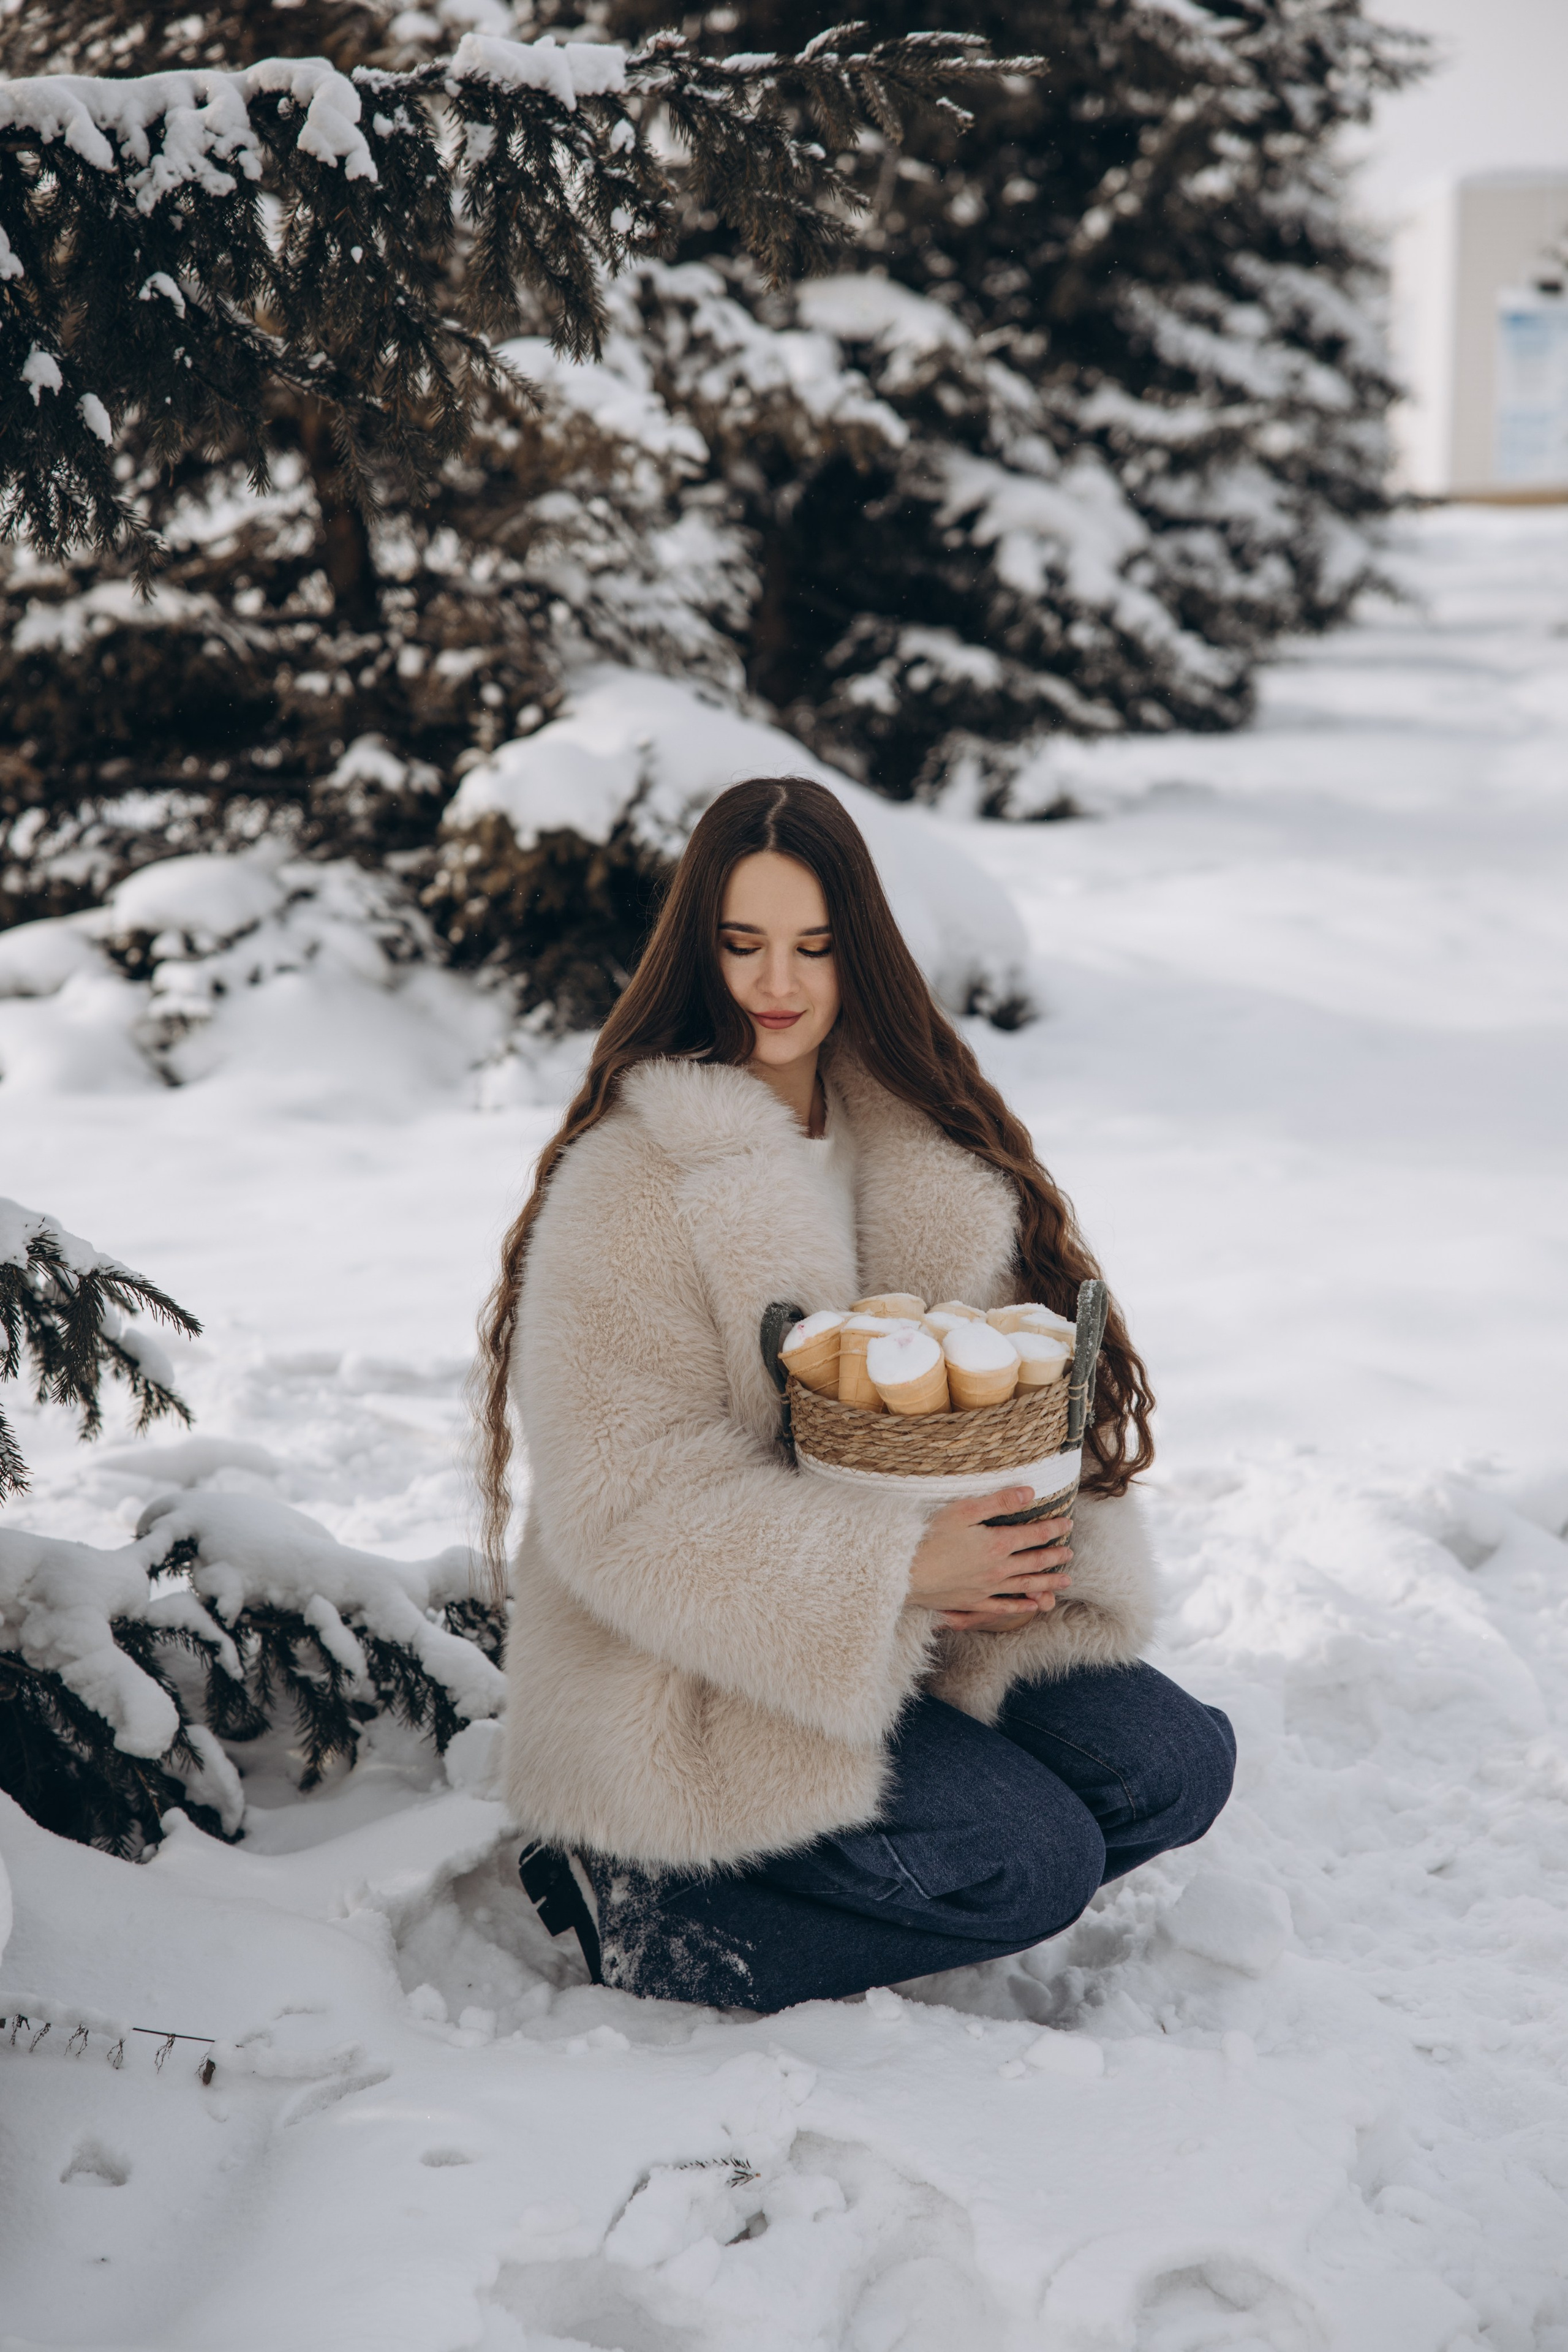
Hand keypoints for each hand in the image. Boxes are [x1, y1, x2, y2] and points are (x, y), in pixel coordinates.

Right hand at [906, 1490, 1072, 1632]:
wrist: (906, 1573)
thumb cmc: (930, 1537)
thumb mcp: (964, 1511)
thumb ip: (999, 1502)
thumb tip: (1029, 1492)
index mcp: (998, 1544)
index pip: (1033, 1535)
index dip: (1052, 1529)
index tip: (1067, 1524)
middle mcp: (998, 1569)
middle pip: (1034, 1561)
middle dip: (1054, 1556)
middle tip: (1070, 1553)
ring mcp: (987, 1588)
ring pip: (1025, 1585)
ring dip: (1047, 1582)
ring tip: (1065, 1582)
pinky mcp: (973, 1603)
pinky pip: (1004, 1607)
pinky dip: (1020, 1606)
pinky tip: (1032, 1606)